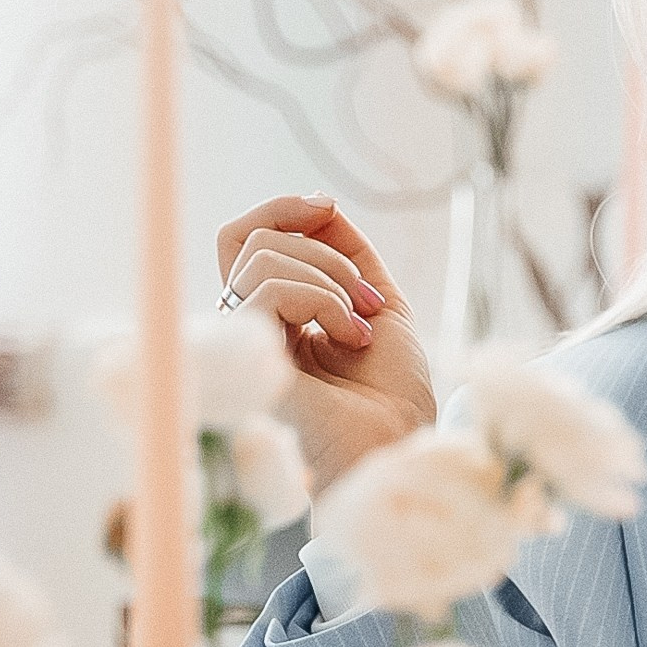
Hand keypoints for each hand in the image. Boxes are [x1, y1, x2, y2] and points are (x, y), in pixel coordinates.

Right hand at [215, 197, 437, 494]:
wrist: (401, 442)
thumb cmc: (392, 392)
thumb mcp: (378, 302)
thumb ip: (347, 252)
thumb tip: (319, 205)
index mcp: (275, 315)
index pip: (245, 240)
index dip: (281, 210)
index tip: (327, 206)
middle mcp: (251, 328)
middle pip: (249, 239)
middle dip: (321, 248)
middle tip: (366, 299)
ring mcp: (247, 344)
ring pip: (259, 258)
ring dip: (327, 277)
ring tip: (359, 326)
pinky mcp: (251, 358)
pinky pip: (267, 290)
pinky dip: (321, 300)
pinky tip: (348, 338)